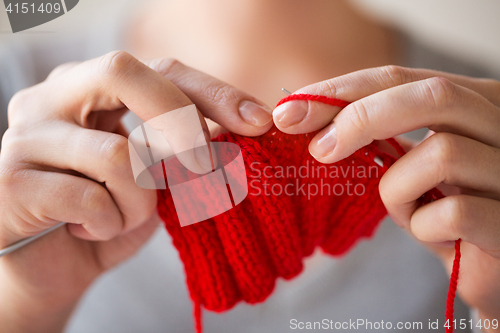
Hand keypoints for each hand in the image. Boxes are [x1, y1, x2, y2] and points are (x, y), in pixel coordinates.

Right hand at [0, 51, 272, 332]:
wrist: (51, 265)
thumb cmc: (108, 212)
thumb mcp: (155, 174)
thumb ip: (185, 144)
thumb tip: (246, 124)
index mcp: (87, 86)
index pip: (160, 68)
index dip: (213, 91)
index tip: (258, 121)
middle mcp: (50, 97)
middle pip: (123, 71)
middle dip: (179, 121)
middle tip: (203, 166)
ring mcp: (24, 136)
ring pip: (118, 154)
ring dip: (141, 202)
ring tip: (122, 218)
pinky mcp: (10, 182)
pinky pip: (90, 199)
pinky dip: (108, 224)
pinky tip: (91, 230)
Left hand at [273, 65, 499, 329]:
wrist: (485, 264)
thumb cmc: (438, 207)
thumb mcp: (403, 162)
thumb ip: (371, 135)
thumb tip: (298, 116)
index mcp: (472, 101)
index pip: (401, 78)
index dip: (341, 91)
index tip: (290, 112)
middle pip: (433, 95)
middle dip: (362, 118)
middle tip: (318, 149)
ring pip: (441, 153)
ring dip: (398, 188)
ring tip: (405, 208)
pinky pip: (454, 211)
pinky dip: (423, 225)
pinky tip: (432, 234)